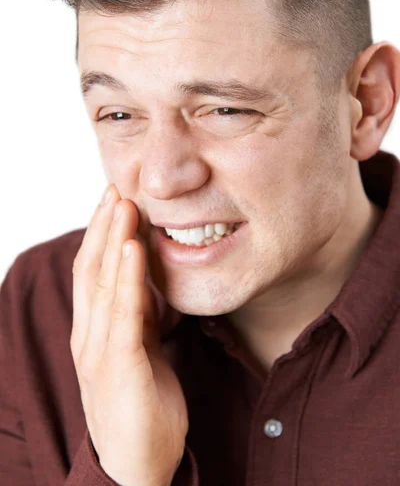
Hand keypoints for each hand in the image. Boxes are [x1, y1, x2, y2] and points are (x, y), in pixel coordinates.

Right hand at [71, 184, 188, 485]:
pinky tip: (134, 251)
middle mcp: (89, 335)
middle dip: (103, 227)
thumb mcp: (141, 349)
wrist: (137, 466)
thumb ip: (139, 315)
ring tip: (123, 206)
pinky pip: (124, 315)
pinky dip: (128, 280)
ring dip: (113, 241)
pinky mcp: (120, 367)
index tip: (114, 200)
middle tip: (115, 189)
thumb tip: (148, 280)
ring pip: (103, 285)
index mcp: (94, 330)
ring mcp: (100, 351)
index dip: (101, 234)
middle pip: (92, 270)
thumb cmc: (141, 405)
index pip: (93, 272)